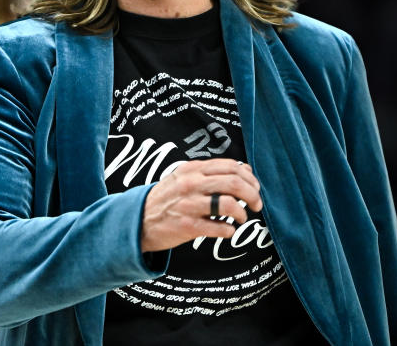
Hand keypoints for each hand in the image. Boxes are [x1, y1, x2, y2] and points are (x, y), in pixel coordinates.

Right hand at [139, 159, 262, 252]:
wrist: (138, 220)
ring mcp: (188, 205)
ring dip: (242, 213)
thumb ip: (210, 173)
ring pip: (229, 204)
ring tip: (241, 218)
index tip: (255, 188)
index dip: (249, 178)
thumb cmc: (167, 199)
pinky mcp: (187, 226)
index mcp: (192, 169)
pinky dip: (229, 230)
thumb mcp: (184, 177)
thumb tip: (245, 171)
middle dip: (252, 195)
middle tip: (257, 205)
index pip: (231, 166)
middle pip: (234, 183)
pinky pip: (218, 228)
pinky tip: (228, 231)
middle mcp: (191, 184)